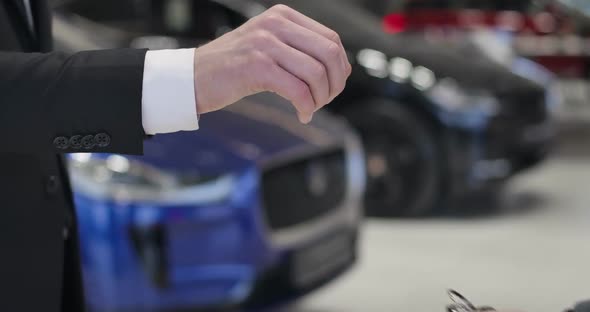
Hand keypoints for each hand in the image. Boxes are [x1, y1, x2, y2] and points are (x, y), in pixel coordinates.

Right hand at [193, 4, 351, 122]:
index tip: (332, 86)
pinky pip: (298, 90)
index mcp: (282, 16)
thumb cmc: (233, 67)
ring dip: (320, 98)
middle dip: (334, 83)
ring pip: (316, 73)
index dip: (339, 66)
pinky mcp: (257, 67)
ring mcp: (266, 43)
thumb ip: (298, 50)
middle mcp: (276, 24)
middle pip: (329, 54)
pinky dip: (306, 107)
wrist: (193, 77)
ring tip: (310, 108)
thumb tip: (339, 69)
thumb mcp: (267, 46)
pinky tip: (302, 115)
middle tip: (324, 100)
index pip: (331, 38)